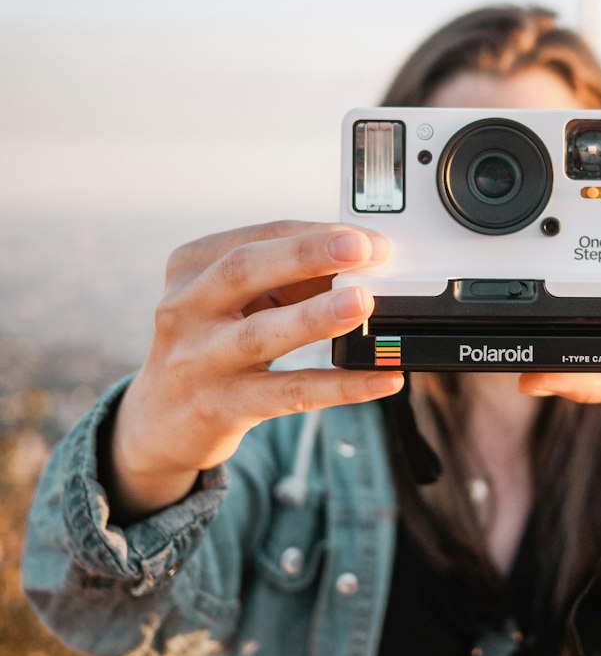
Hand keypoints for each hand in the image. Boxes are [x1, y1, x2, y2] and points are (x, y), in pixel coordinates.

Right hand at [110, 220, 401, 516]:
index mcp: (192, 266)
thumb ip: (289, 281)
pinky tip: (383, 380)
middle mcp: (185, 308)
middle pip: (244, 270)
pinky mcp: (220, 407)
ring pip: (259, 335)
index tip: (369, 238)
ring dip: (315, 317)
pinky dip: (341, 386)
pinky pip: (289, 395)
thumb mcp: (235, 302)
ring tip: (363, 304)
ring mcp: (198, 360)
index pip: (260, 237)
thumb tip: (365, 268)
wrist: (161, 420)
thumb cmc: (213, 343)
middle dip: (306, 255)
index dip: (317, 235)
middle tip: (363, 249)